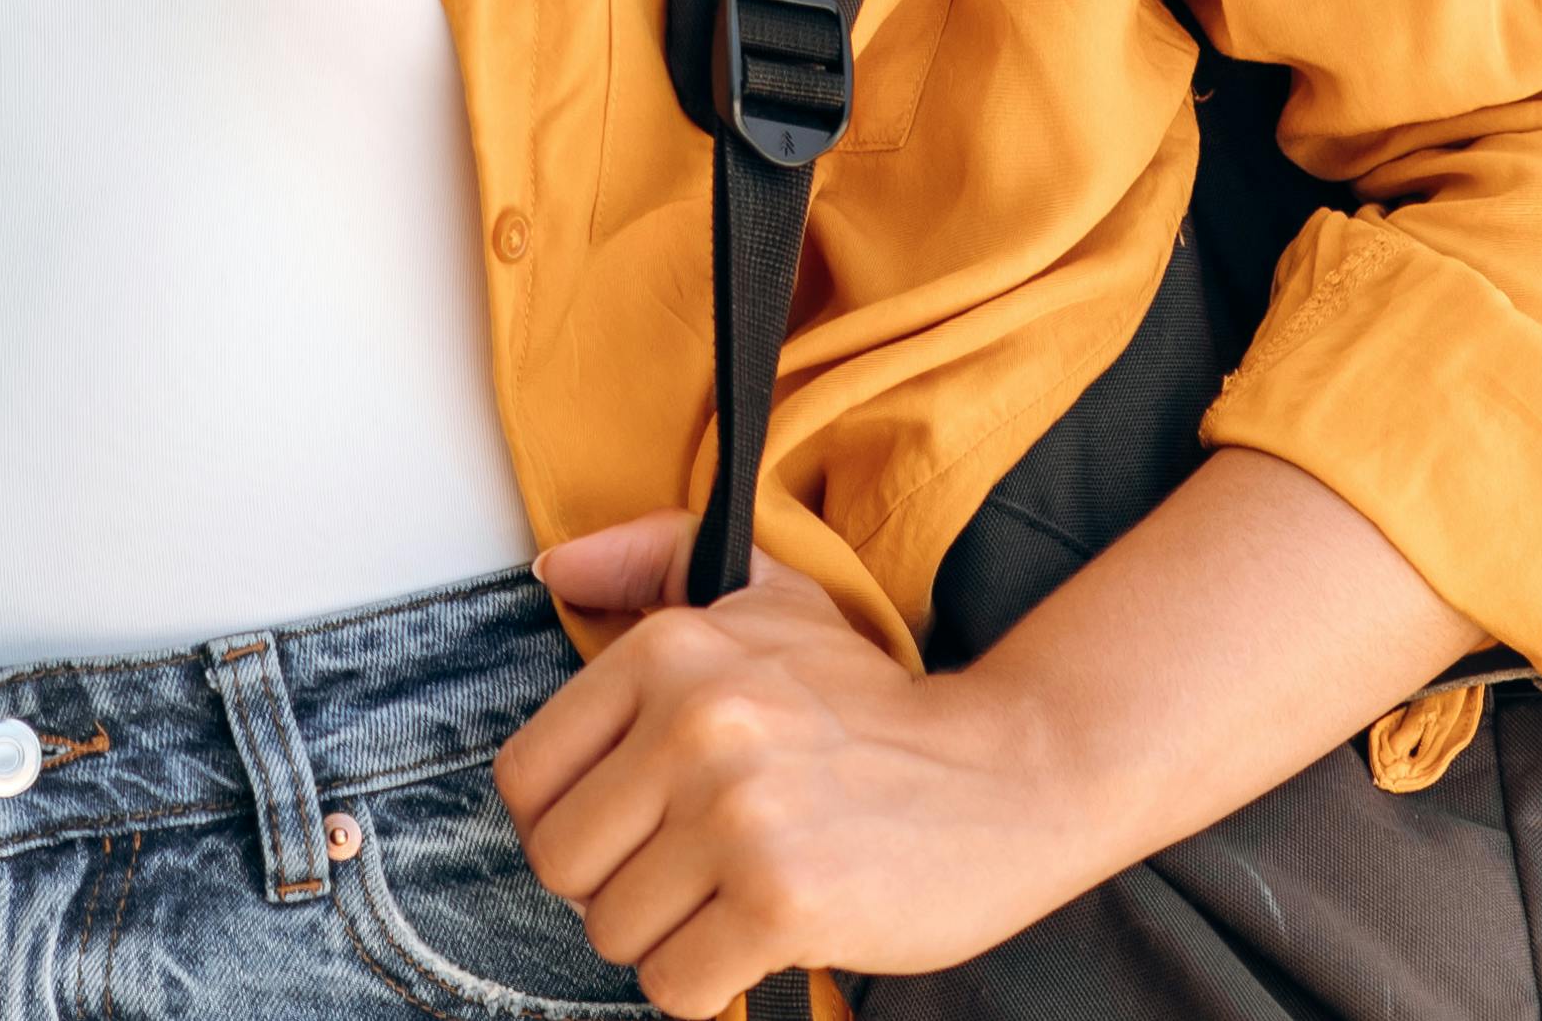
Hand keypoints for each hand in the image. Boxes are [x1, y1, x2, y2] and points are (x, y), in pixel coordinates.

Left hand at [492, 516, 1110, 1013]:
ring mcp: (738, 813)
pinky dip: (715, 982)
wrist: (1015, 772)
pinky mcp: (780, 899)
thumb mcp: (771, 601)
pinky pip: (676, 986)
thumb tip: (555, 567)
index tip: (632, 825)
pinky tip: (767, 933)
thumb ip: (655, 562)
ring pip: (614, 932)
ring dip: (671, 935)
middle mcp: (696, 722)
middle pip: (561, 864)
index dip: (571, 819)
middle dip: (620, 884)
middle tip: (696, 867)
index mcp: (671, 650)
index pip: (526, 778)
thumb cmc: (877, 706)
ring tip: (740, 892)